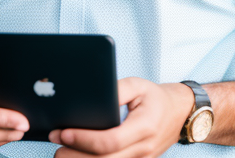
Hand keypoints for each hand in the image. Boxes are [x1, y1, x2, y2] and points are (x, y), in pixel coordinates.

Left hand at [50, 77, 193, 157]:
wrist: (179, 112)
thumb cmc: (155, 96)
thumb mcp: (137, 84)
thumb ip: (116, 89)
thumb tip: (92, 92)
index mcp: (144, 127)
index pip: (111, 140)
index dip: (85, 139)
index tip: (64, 132)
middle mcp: (144, 148)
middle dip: (77, 156)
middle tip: (55, 147)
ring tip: (61, 155)